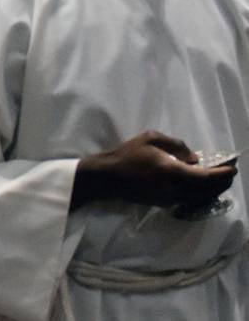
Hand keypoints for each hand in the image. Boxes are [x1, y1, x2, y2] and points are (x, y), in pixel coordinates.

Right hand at [72, 130, 237, 209]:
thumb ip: (176, 145)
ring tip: (220, 180)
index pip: (206, 177)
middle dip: (222, 183)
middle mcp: (175, 189)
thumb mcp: (151, 138)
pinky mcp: (165, 203)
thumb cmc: (128, 154)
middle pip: (207, 191)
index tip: (234, 168)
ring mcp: (170, 199)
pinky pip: (190, 199)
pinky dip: (201, 194)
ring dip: (213, 190)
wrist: (108, 177)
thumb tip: (194, 159)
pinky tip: (201, 186)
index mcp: (172, 172)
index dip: (223, 174)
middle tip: (230, 174)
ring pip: (200, 198)